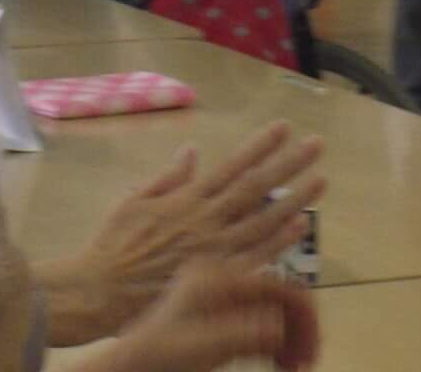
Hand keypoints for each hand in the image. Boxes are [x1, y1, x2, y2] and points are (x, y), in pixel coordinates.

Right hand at [63, 122, 325, 341]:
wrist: (99, 293)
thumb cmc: (114, 245)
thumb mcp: (134, 201)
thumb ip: (168, 177)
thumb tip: (193, 150)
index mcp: (187, 199)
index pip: (232, 166)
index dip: (260, 146)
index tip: (284, 126)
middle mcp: (206, 221)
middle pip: (256, 187)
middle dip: (288, 164)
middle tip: (317, 144)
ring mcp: (214, 251)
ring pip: (263, 221)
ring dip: (295, 199)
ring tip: (321, 180)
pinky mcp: (215, 279)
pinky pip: (254, 258)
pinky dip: (278, 241)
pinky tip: (300, 225)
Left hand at [98, 261, 320, 371]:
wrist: (125, 368)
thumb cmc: (158, 357)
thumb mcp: (205, 347)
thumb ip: (248, 333)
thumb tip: (285, 328)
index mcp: (218, 276)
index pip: (279, 287)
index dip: (303, 320)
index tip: (311, 353)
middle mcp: (221, 276)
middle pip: (280, 294)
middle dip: (299, 330)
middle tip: (305, 363)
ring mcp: (219, 292)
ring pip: (271, 307)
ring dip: (288, 337)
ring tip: (291, 366)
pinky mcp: (216, 310)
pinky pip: (257, 318)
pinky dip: (271, 340)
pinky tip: (276, 362)